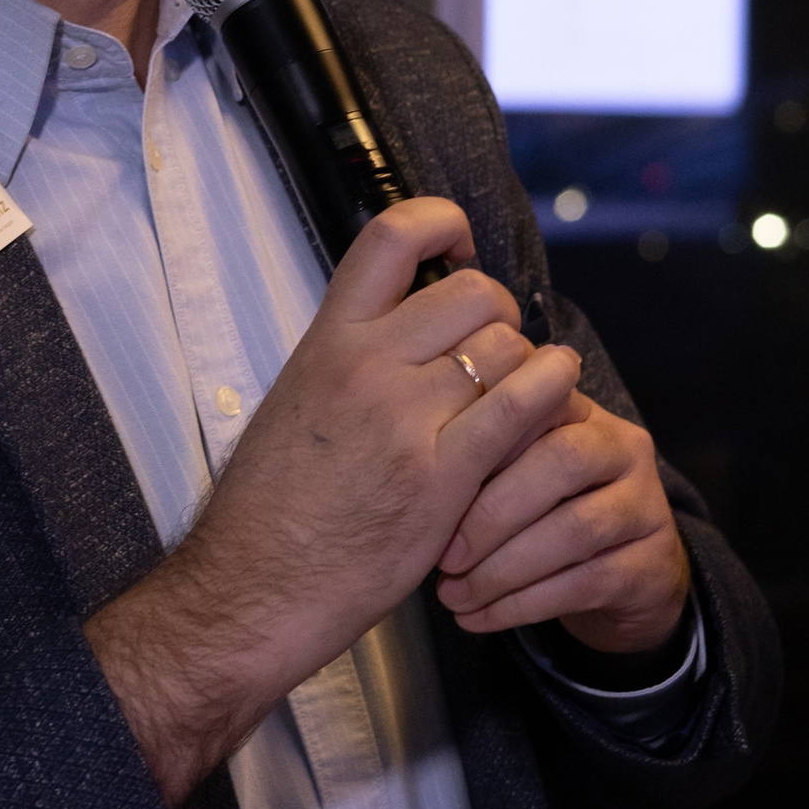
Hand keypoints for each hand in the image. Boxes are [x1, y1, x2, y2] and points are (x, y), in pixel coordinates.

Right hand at [85, 200, 581, 806]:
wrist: (254, 587)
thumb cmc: (270, 508)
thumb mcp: (293, 402)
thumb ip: (349, 360)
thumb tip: (406, 331)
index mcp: (325, 340)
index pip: (390, 236)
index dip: (440, 222)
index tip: (458, 247)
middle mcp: (367, 365)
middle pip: (474, 292)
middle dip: (501, 315)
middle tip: (497, 352)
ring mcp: (406, 418)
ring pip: (508, 348)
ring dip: (530, 365)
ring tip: (524, 393)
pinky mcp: (444, 475)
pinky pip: (523, 408)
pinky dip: (552, 396)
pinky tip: (554, 404)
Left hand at [433, 390, 689, 653]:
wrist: (624, 576)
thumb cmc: (548, 512)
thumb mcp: (514, 475)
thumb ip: (478, 458)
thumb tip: (410, 475)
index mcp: (579, 411)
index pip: (531, 409)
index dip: (479, 450)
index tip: (427, 494)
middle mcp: (622, 447)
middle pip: (560, 462)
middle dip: (491, 514)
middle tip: (443, 557)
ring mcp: (646, 504)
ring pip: (574, 530)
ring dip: (502, 569)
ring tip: (453, 596)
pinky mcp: (650, 563)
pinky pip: (583, 582)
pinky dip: (522, 604)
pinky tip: (479, 618)